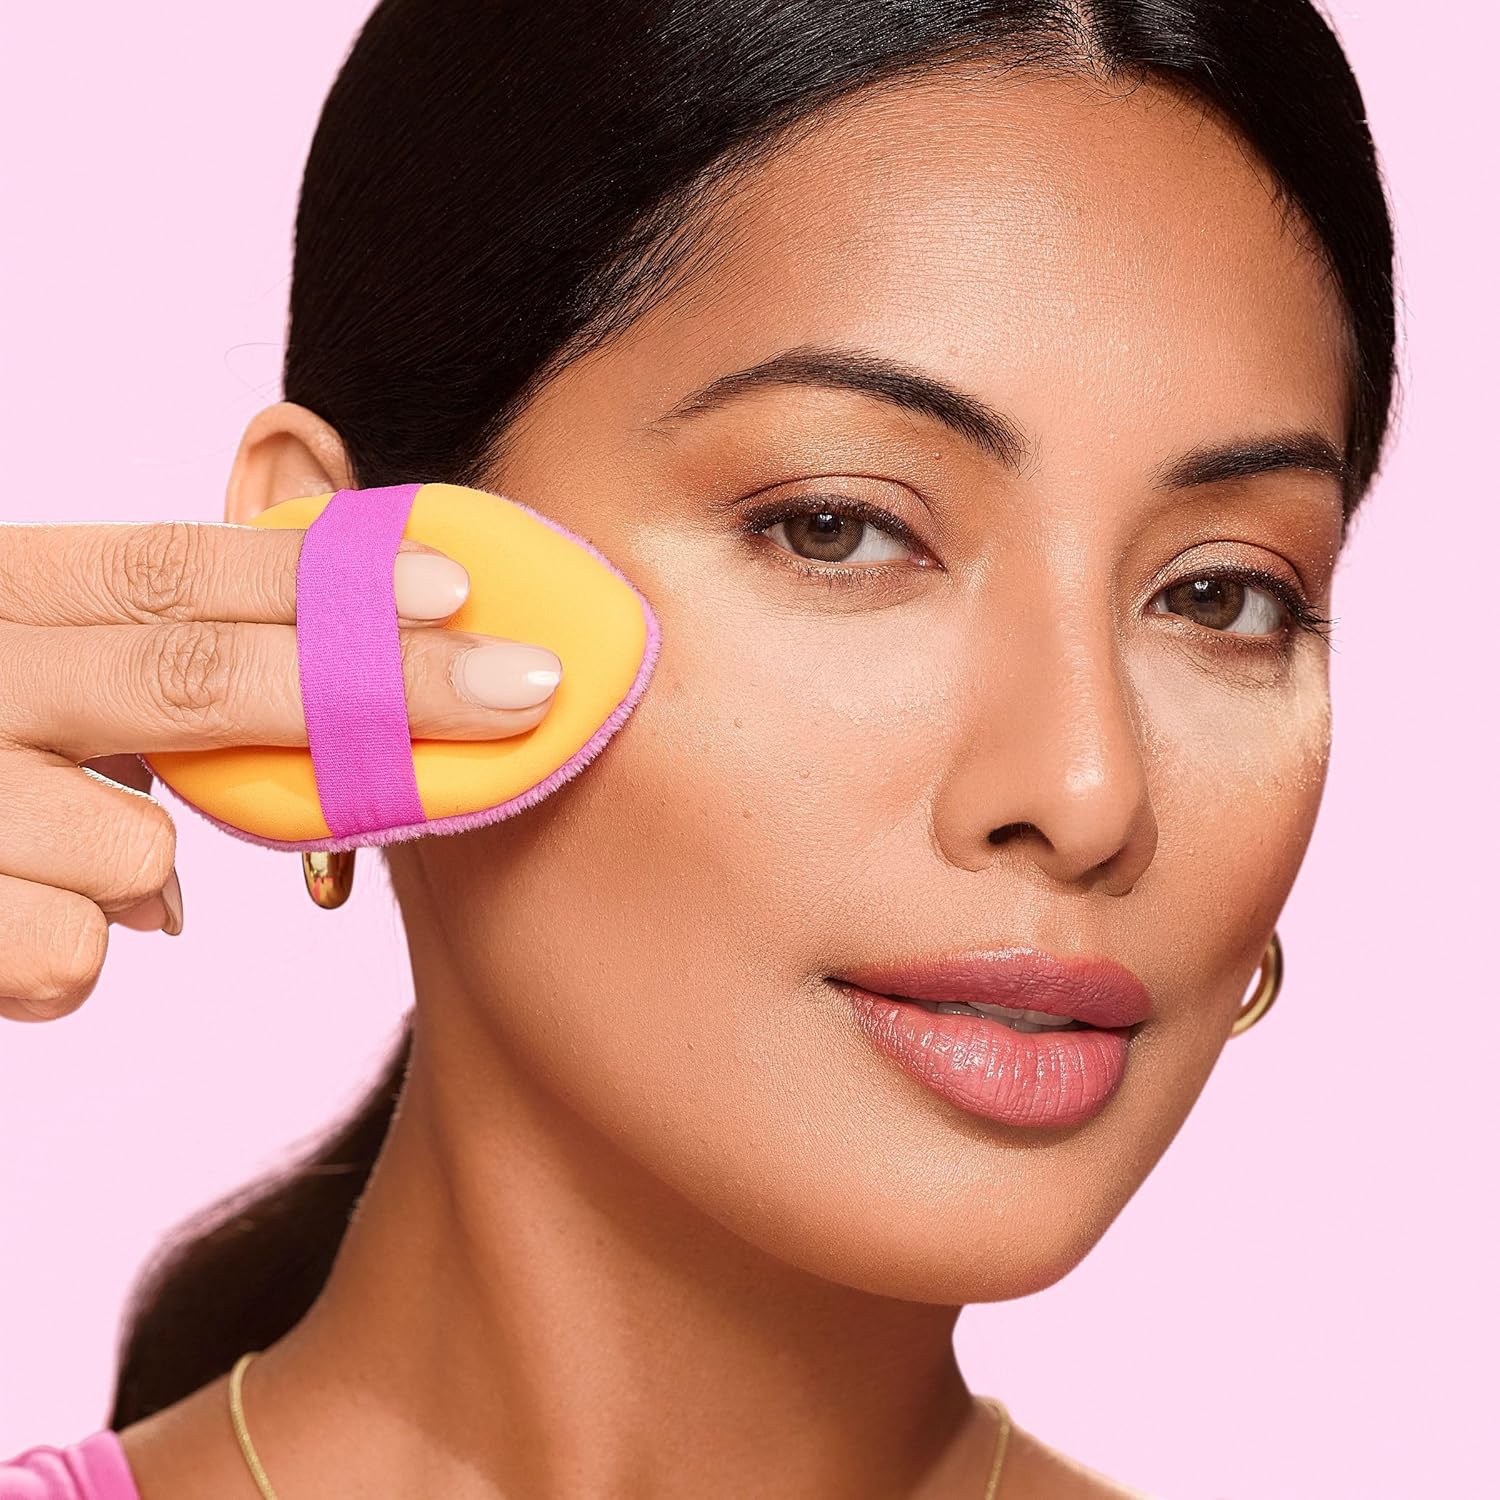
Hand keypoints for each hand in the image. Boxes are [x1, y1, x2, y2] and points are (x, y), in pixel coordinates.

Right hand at [0, 519, 561, 1021]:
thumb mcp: (16, 670)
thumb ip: (126, 668)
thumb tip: (285, 686)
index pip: (165, 570)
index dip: (316, 580)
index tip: (456, 591)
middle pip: (190, 675)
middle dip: (369, 688)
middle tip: (520, 691)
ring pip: (134, 847)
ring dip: (141, 870)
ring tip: (68, 866)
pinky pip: (67, 959)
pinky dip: (62, 962)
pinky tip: (4, 929)